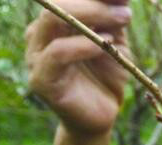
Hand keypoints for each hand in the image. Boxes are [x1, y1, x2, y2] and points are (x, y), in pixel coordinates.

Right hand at [26, 0, 131, 135]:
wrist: (103, 116)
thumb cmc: (107, 76)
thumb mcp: (116, 40)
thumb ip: (114, 16)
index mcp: (54, 22)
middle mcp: (39, 35)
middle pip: (56, 2)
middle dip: (94, 3)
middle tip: (125, 13)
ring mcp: (35, 56)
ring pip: (52, 20)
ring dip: (91, 15)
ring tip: (121, 22)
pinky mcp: (41, 80)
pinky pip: (57, 53)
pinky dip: (83, 45)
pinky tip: (106, 44)